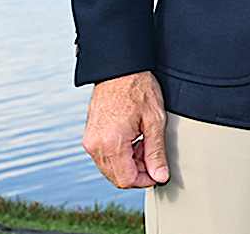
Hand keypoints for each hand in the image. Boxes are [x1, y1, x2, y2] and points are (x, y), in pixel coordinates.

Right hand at [82, 70, 168, 187]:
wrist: (119, 69)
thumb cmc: (138, 89)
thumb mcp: (154, 121)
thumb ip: (156, 152)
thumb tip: (160, 176)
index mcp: (112, 143)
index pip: (126, 179)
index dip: (145, 180)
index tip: (158, 173)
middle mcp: (96, 145)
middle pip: (117, 177)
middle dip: (138, 172)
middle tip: (153, 156)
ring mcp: (90, 141)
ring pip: (110, 168)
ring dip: (129, 164)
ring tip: (144, 144)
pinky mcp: (90, 136)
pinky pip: (104, 157)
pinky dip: (120, 155)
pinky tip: (133, 140)